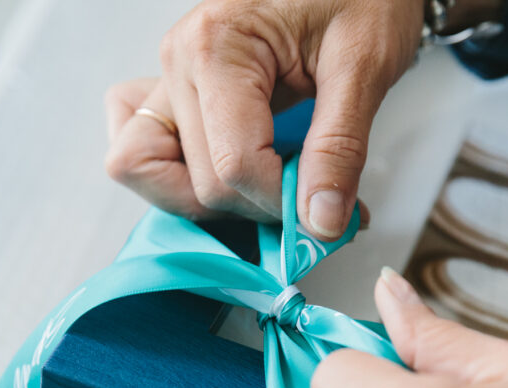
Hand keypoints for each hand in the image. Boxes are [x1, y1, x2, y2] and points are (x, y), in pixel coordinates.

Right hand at [105, 0, 422, 236]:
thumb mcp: (365, 66)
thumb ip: (340, 149)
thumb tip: (320, 223)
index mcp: (217, 45)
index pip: (233, 165)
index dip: (283, 204)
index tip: (325, 210)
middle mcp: (179, 61)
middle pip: (198, 182)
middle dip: (257, 206)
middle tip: (307, 196)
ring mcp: (169, 79)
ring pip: (143, 171)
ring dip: (202, 200)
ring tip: (262, 188)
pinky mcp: (174, 95)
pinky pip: (142, 150)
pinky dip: (175, 179)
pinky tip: (227, 174)